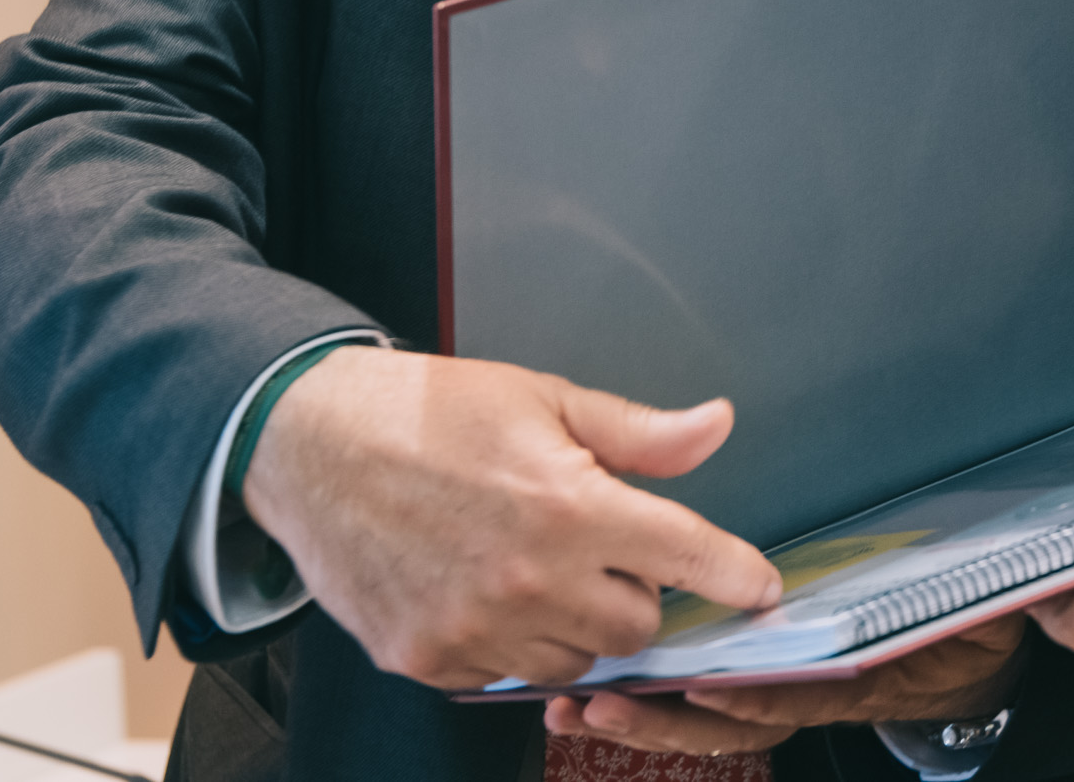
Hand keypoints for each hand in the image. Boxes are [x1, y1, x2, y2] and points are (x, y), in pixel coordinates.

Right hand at [242, 347, 782, 689]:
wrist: (310, 445)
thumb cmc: (431, 415)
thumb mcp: (544, 399)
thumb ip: (639, 433)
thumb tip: (718, 425)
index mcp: (568, 505)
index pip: (686, 556)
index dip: (736, 575)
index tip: (763, 590)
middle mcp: (528, 579)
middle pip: (637, 625)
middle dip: (637, 590)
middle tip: (603, 546)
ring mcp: (476, 629)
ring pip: (577, 659)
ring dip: (578, 622)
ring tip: (539, 564)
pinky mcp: (430, 659)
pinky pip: (508, 675)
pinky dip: (515, 643)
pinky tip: (488, 590)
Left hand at [544, 616, 1027, 752]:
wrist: (980, 649)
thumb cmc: (974, 618)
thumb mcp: (979, 611)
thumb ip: (974, 607)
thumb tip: (1005, 602)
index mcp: (861, 670)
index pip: (801, 692)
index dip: (751, 695)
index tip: (702, 685)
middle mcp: (815, 689)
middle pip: (731, 721)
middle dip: (663, 722)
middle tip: (602, 709)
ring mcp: (787, 690)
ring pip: (706, 723)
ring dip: (641, 719)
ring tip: (577, 710)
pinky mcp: (765, 680)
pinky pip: (705, 704)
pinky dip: (651, 703)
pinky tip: (599, 696)